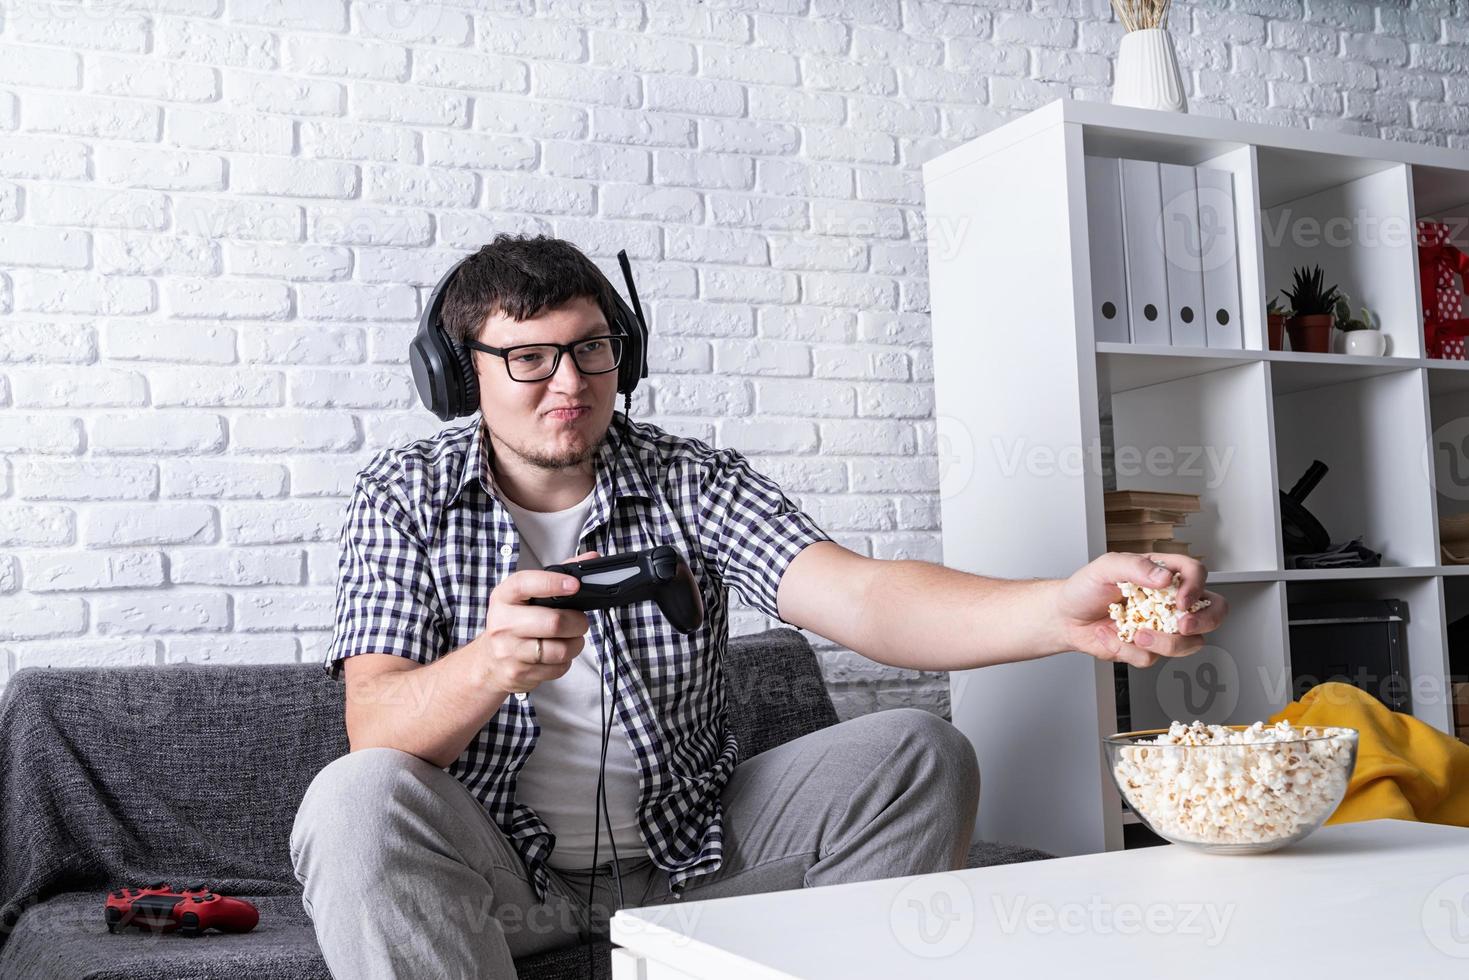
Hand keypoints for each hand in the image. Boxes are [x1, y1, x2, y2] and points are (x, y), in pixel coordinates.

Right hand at [476, 550, 599, 694]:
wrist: (488, 662)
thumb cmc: (513, 623)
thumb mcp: (526, 596)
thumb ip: (558, 575)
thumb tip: (591, 559)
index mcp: (504, 597)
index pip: (526, 584)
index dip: (553, 583)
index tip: (574, 584)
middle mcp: (503, 623)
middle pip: (554, 622)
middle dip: (577, 622)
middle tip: (580, 621)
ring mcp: (509, 651)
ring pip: (560, 649)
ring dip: (575, 644)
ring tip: (571, 638)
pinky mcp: (519, 673)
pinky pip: (557, 668)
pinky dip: (565, 661)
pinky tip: (557, 654)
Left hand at [1053, 552, 1228, 668]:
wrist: (1065, 617)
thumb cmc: (1085, 588)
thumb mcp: (1105, 566)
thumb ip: (1136, 567)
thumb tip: (1165, 577)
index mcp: (1163, 574)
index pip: (1197, 574)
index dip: (1196, 586)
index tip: (1180, 599)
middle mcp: (1169, 601)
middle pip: (1214, 611)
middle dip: (1204, 621)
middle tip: (1182, 625)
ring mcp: (1162, 627)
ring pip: (1190, 643)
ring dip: (1163, 643)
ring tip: (1133, 634)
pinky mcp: (1148, 649)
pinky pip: (1151, 658)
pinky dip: (1126, 650)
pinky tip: (1110, 636)